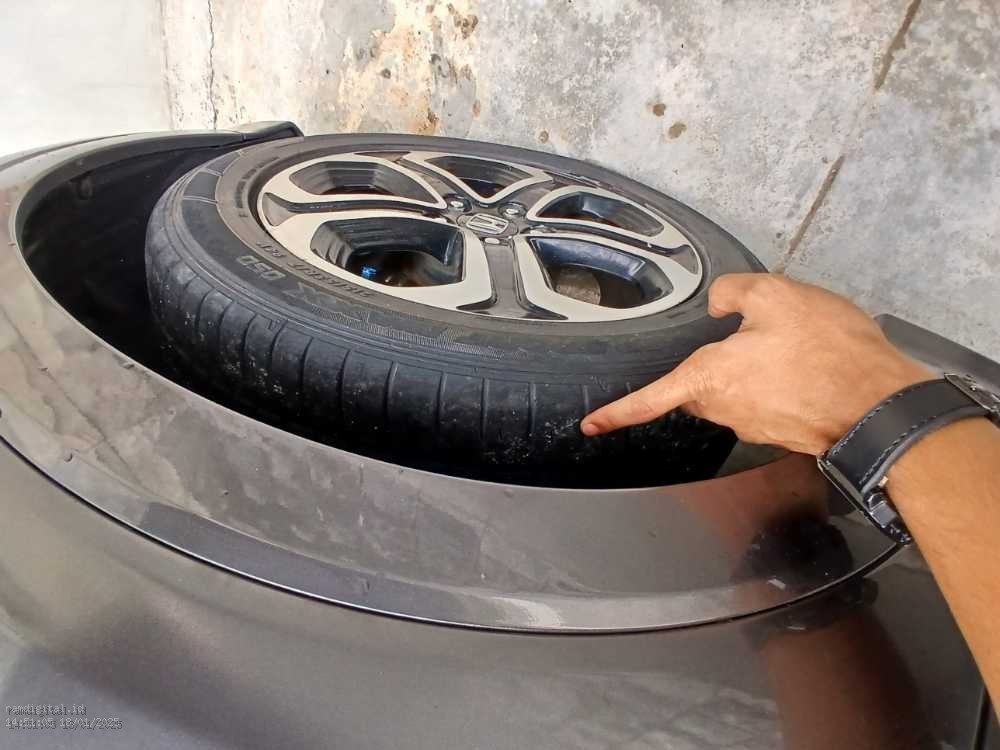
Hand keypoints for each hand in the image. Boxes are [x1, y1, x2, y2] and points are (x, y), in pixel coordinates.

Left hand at [580, 274, 932, 454]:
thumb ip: (735, 292)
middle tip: (753, 335)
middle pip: (699, 384)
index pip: (650, 398)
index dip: (618, 412)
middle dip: (714, 361)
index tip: (592, 425)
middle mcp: (725, 409)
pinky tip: (809, 365)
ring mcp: (755, 424)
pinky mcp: (783, 430)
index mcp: (710, 378)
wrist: (881, 407)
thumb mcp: (778, 295)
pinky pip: (768, 399)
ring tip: (794, 345)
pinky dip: (781, 381)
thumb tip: (721, 300)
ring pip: (736, 390)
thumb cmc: (830, 355)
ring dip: (753, 368)